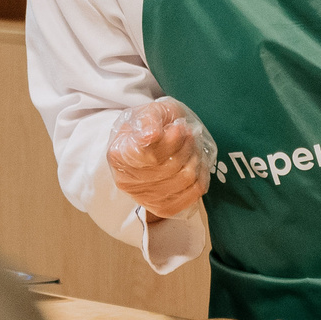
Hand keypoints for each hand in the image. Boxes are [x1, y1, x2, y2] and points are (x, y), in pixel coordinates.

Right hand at [107, 98, 214, 219]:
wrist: (151, 144)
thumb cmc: (151, 125)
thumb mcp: (149, 111)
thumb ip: (149, 119)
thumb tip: (151, 135)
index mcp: (118, 155)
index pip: (149, 154)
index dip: (170, 141)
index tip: (179, 127)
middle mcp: (126, 181)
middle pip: (170, 166)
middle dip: (187, 146)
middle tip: (188, 133)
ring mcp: (144, 198)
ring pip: (185, 178)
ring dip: (195, 158)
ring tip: (192, 146)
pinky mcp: (163, 208)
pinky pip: (194, 193)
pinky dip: (202, 175)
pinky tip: (196, 163)